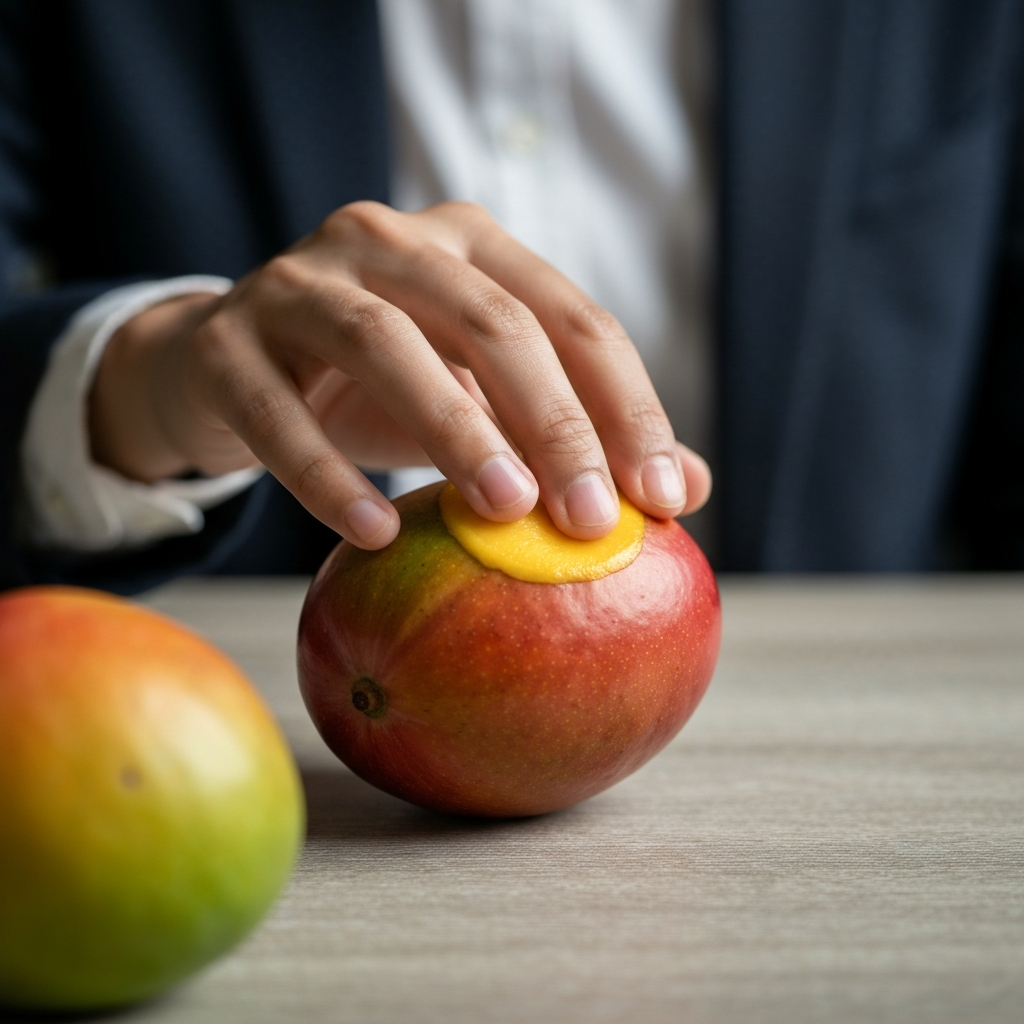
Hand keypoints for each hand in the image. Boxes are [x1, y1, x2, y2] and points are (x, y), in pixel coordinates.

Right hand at [89, 201, 710, 548]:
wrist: (224, 363)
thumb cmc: (372, 386)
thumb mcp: (478, 400)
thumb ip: (571, 433)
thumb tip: (685, 490)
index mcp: (470, 245)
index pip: (571, 318)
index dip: (627, 407)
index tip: (662, 496)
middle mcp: (389, 241)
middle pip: (492, 322)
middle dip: (554, 422)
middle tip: (590, 518)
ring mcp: (299, 281)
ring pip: (386, 344)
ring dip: (453, 429)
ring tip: (502, 511)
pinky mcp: (228, 342)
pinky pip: (278, 411)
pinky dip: (328, 474)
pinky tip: (376, 532)